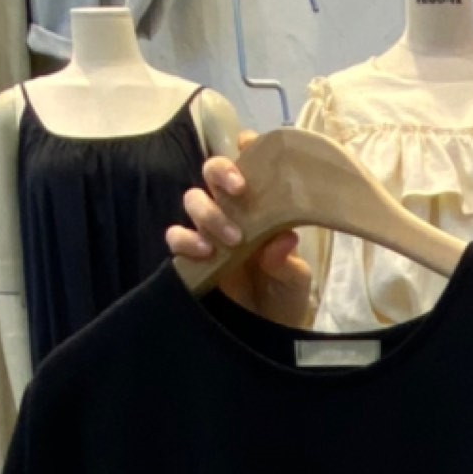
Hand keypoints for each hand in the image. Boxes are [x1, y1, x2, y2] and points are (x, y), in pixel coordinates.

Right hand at [166, 132, 313, 325]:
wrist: (269, 330)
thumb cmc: (286, 294)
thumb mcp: (295, 279)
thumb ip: (287, 261)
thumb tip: (283, 239)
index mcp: (261, 204)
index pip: (251, 163)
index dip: (248, 147)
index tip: (250, 143)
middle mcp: (233, 210)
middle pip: (213, 172)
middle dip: (221, 172)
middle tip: (239, 189)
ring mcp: (210, 231)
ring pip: (194, 200)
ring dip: (209, 213)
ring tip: (233, 239)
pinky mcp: (193, 256)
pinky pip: (177, 237)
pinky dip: (185, 239)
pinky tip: (203, 252)